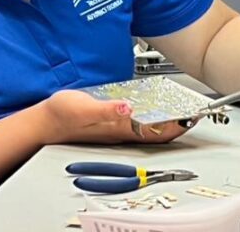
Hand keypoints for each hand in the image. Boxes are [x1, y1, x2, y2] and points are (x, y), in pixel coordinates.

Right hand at [37, 90, 191, 144]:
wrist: (44, 123)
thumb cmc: (62, 116)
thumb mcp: (83, 107)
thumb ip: (106, 109)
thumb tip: (128, 107)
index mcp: (119, 128)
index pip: (155, 131)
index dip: (176, 125)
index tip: (193, 116)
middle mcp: (121, 131)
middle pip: (157, 132)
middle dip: (178, 124)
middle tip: (195, 114)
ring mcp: (117, 128)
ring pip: (149, 128)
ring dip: (167, 122)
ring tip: (182, 112)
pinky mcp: (111, 122)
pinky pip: (138, 122)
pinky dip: (152, 117)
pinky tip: (154, 111)